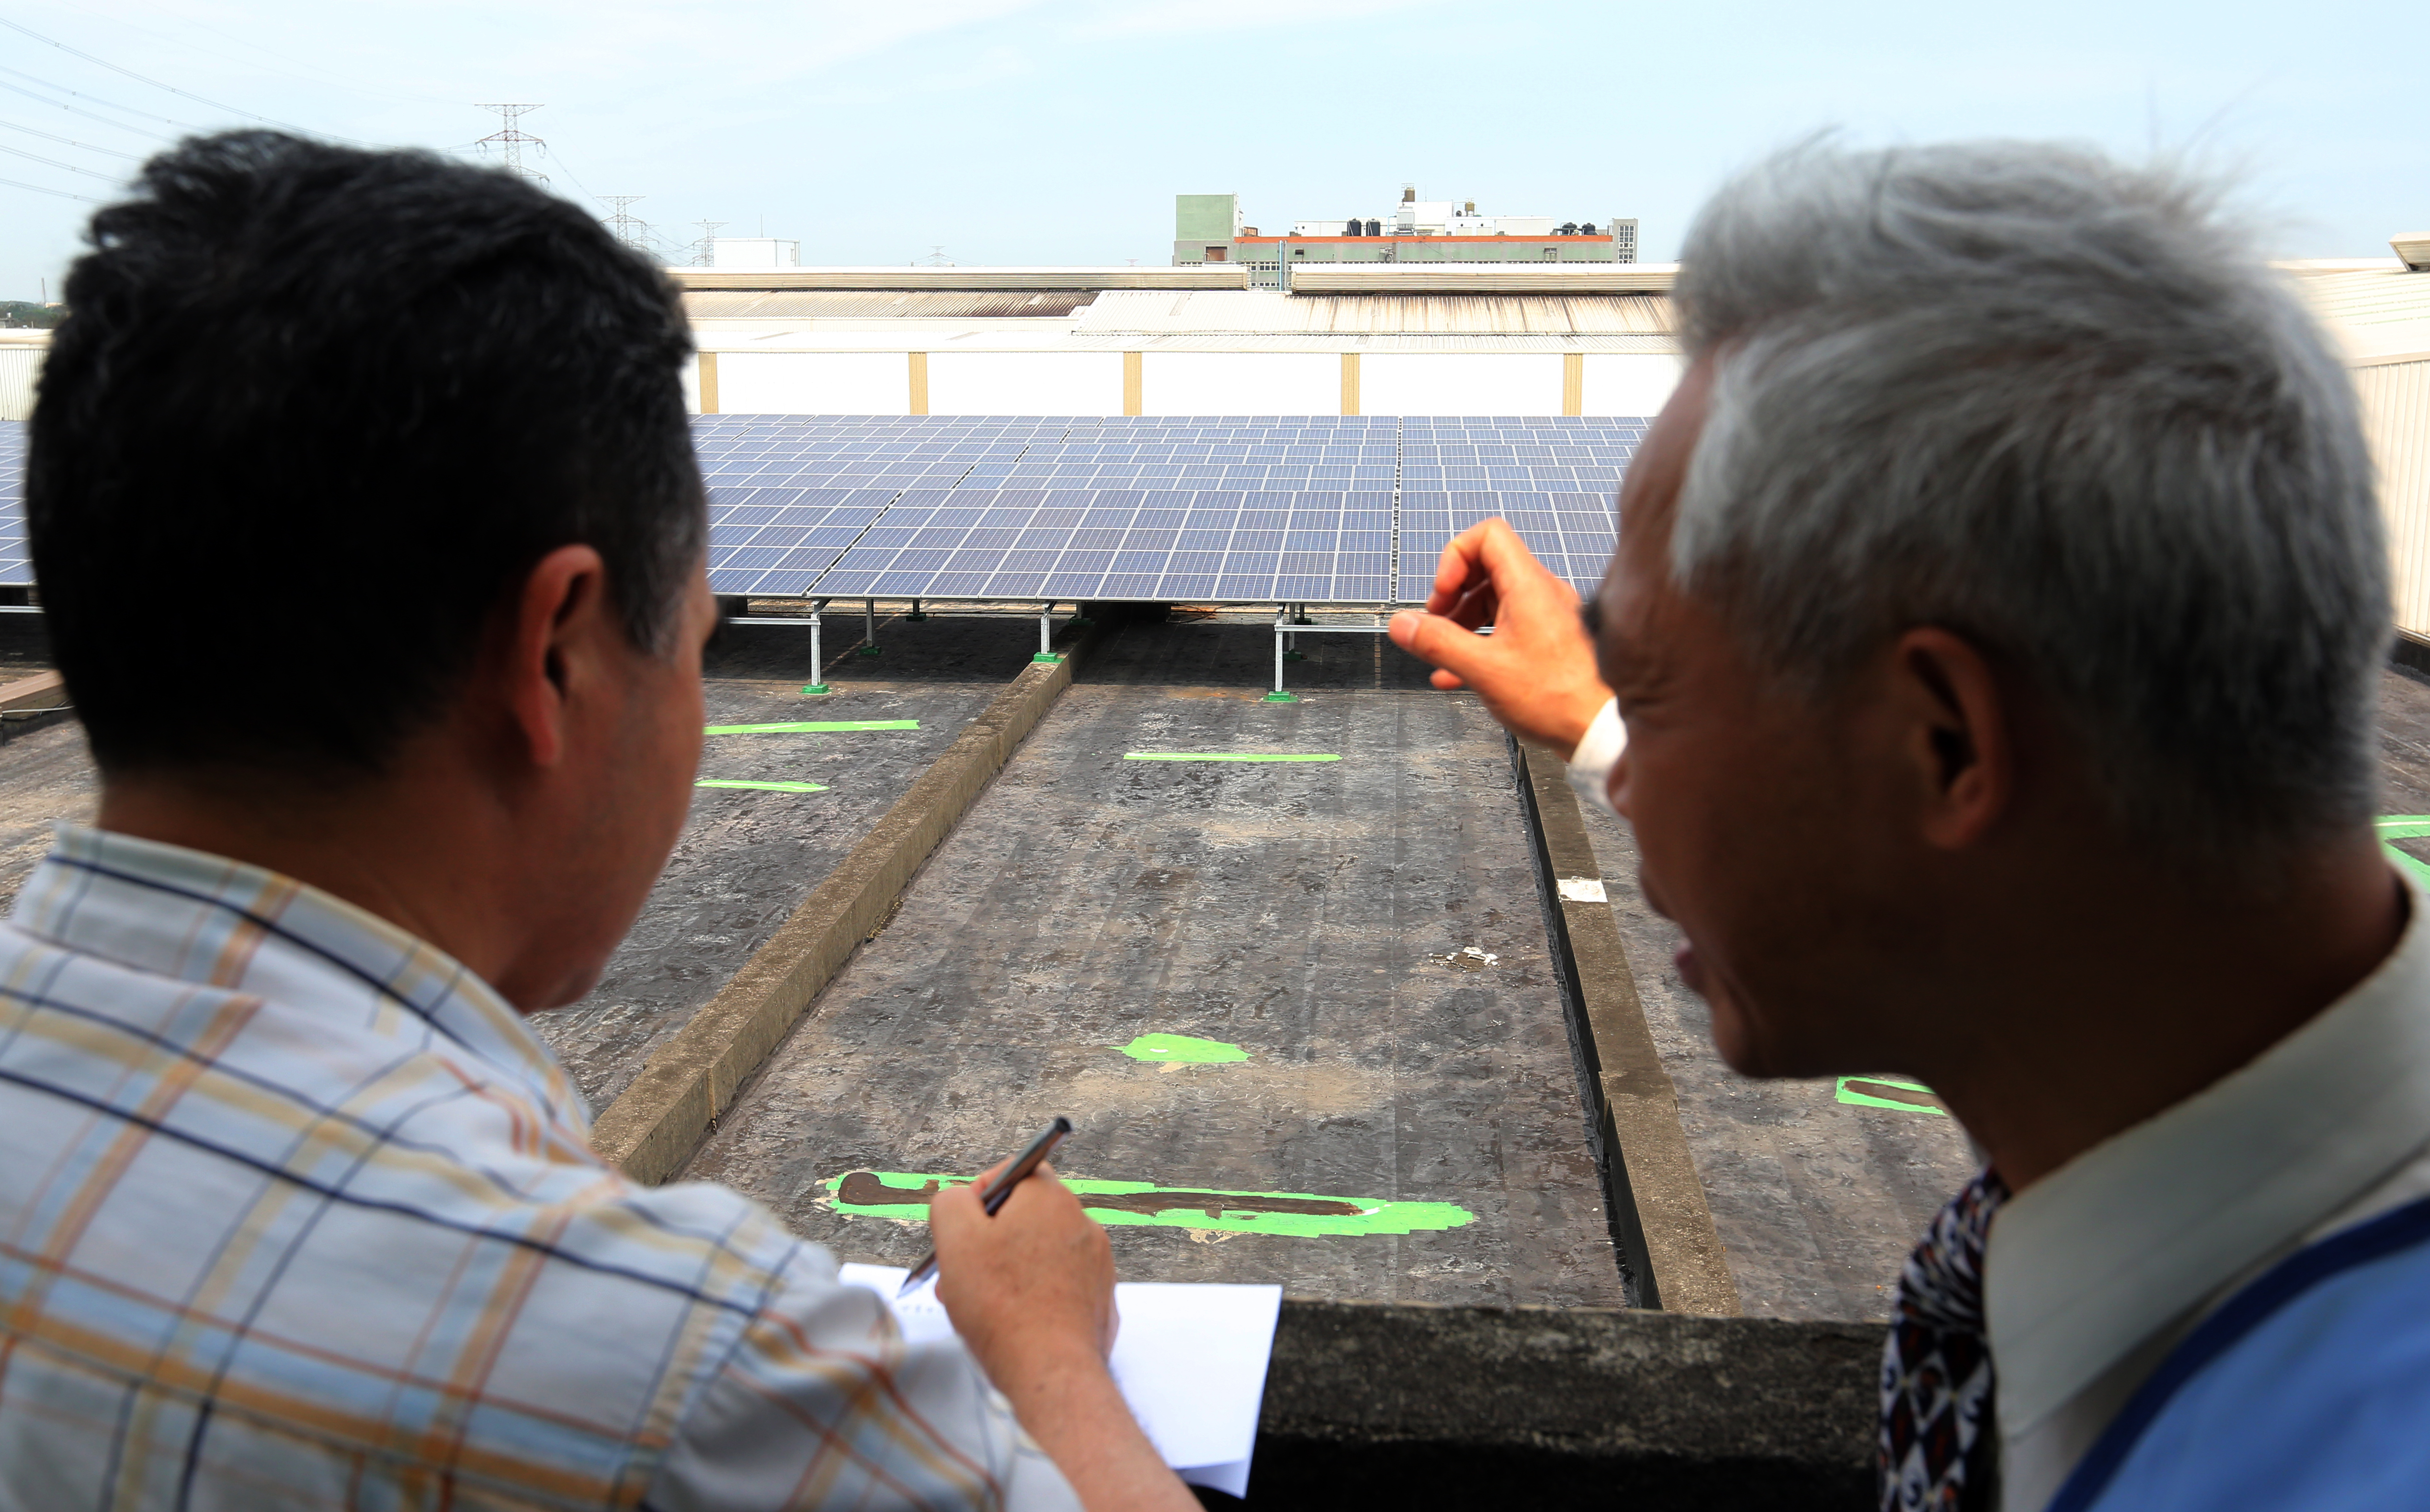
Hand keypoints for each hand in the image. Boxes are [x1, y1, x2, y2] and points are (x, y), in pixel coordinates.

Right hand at [930, 1164, 1193, 1511]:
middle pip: (1024, 1218)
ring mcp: (1097, 1264)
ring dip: (1007, 1272)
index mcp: (1051, 1198)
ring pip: (1039, 1255)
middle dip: (988, 1243)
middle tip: (962, 1276)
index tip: (963, 1232)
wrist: (1052, 1374)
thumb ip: (950, 1202)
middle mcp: (1083, 1224)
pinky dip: (1034, 1298)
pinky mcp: (1099, 1301)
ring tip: (981, 1307)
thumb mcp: (955, 1239)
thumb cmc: (1002, 1306)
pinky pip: (1058, 1287)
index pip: (1015, 1172)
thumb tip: (959, 1198)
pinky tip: (1012, 1325)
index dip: (979, 1197)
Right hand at [1387, 517, 1614, 755]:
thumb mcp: (1483, 669)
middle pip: (1487, 568)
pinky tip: (1458, 674)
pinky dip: (1480, 641)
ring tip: (1445, 652)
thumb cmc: (1556, 698)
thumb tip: (1402, 624)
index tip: (1441, 595)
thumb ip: (1438, 643)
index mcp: (1528, 586)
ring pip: (1495, 600)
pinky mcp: (1550, 641)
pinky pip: (1507, 627)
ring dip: (1463, 621)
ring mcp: (1548, 616)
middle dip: (1453, 594)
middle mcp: (1541, 593)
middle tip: (1436, 623)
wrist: (1601, 730)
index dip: (1455, 558)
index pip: (1487, 536)